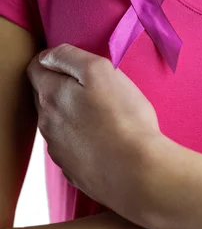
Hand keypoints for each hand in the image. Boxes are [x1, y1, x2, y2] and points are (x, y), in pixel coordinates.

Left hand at [26, 45, 160, 217]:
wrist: (138, 172)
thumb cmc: (125, 118)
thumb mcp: (102, 71)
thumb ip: (70, 57)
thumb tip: (49, 55)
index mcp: (51, 96)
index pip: (35, 67)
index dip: (53, 59)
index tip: (76, 62)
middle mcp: (48, 124)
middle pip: (45, 97)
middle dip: (62, 88)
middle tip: (93, 88)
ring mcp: (59, 151)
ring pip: (59, 124)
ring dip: (73, 116)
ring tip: (104, 116)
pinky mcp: (74, 171)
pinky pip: (73, 149)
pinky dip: (84, 141)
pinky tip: (106, 142)